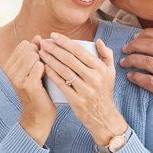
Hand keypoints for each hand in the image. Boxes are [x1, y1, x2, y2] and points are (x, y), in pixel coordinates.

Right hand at [7, 36, 55, 144]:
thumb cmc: (39, 92)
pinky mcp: (29, 85)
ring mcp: (18, 78)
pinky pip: (41, 66)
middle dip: (42, 53)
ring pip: (35, 55)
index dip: (37, 49)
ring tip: (49, 72)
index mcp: (9, 66)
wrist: (38, 117)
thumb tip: (38, 37)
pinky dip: (48, 68)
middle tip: (47, 67)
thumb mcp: (33, 71)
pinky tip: (52, 76)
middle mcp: (10, 71)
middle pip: (29, 48)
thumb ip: (34, 54)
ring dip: (46, 61)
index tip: (43, 60)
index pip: (24, 45)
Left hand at [39, 33, 126, 147]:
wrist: (103, 116)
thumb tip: (98, 41)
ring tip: (41, 53)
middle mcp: (94, 79)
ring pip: (64, 71)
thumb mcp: (111, 72)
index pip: (80, 51)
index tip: (54, 35)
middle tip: (43, 42)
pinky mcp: (77, 100)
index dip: (65, 42)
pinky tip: (45, 68)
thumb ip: (106, 55)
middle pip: (70, 59)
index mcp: (101, 69)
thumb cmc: (104, 91)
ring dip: (51, 60)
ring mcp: (85, 90)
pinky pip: (62, 85)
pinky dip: (53, 75)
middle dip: (54, 49)